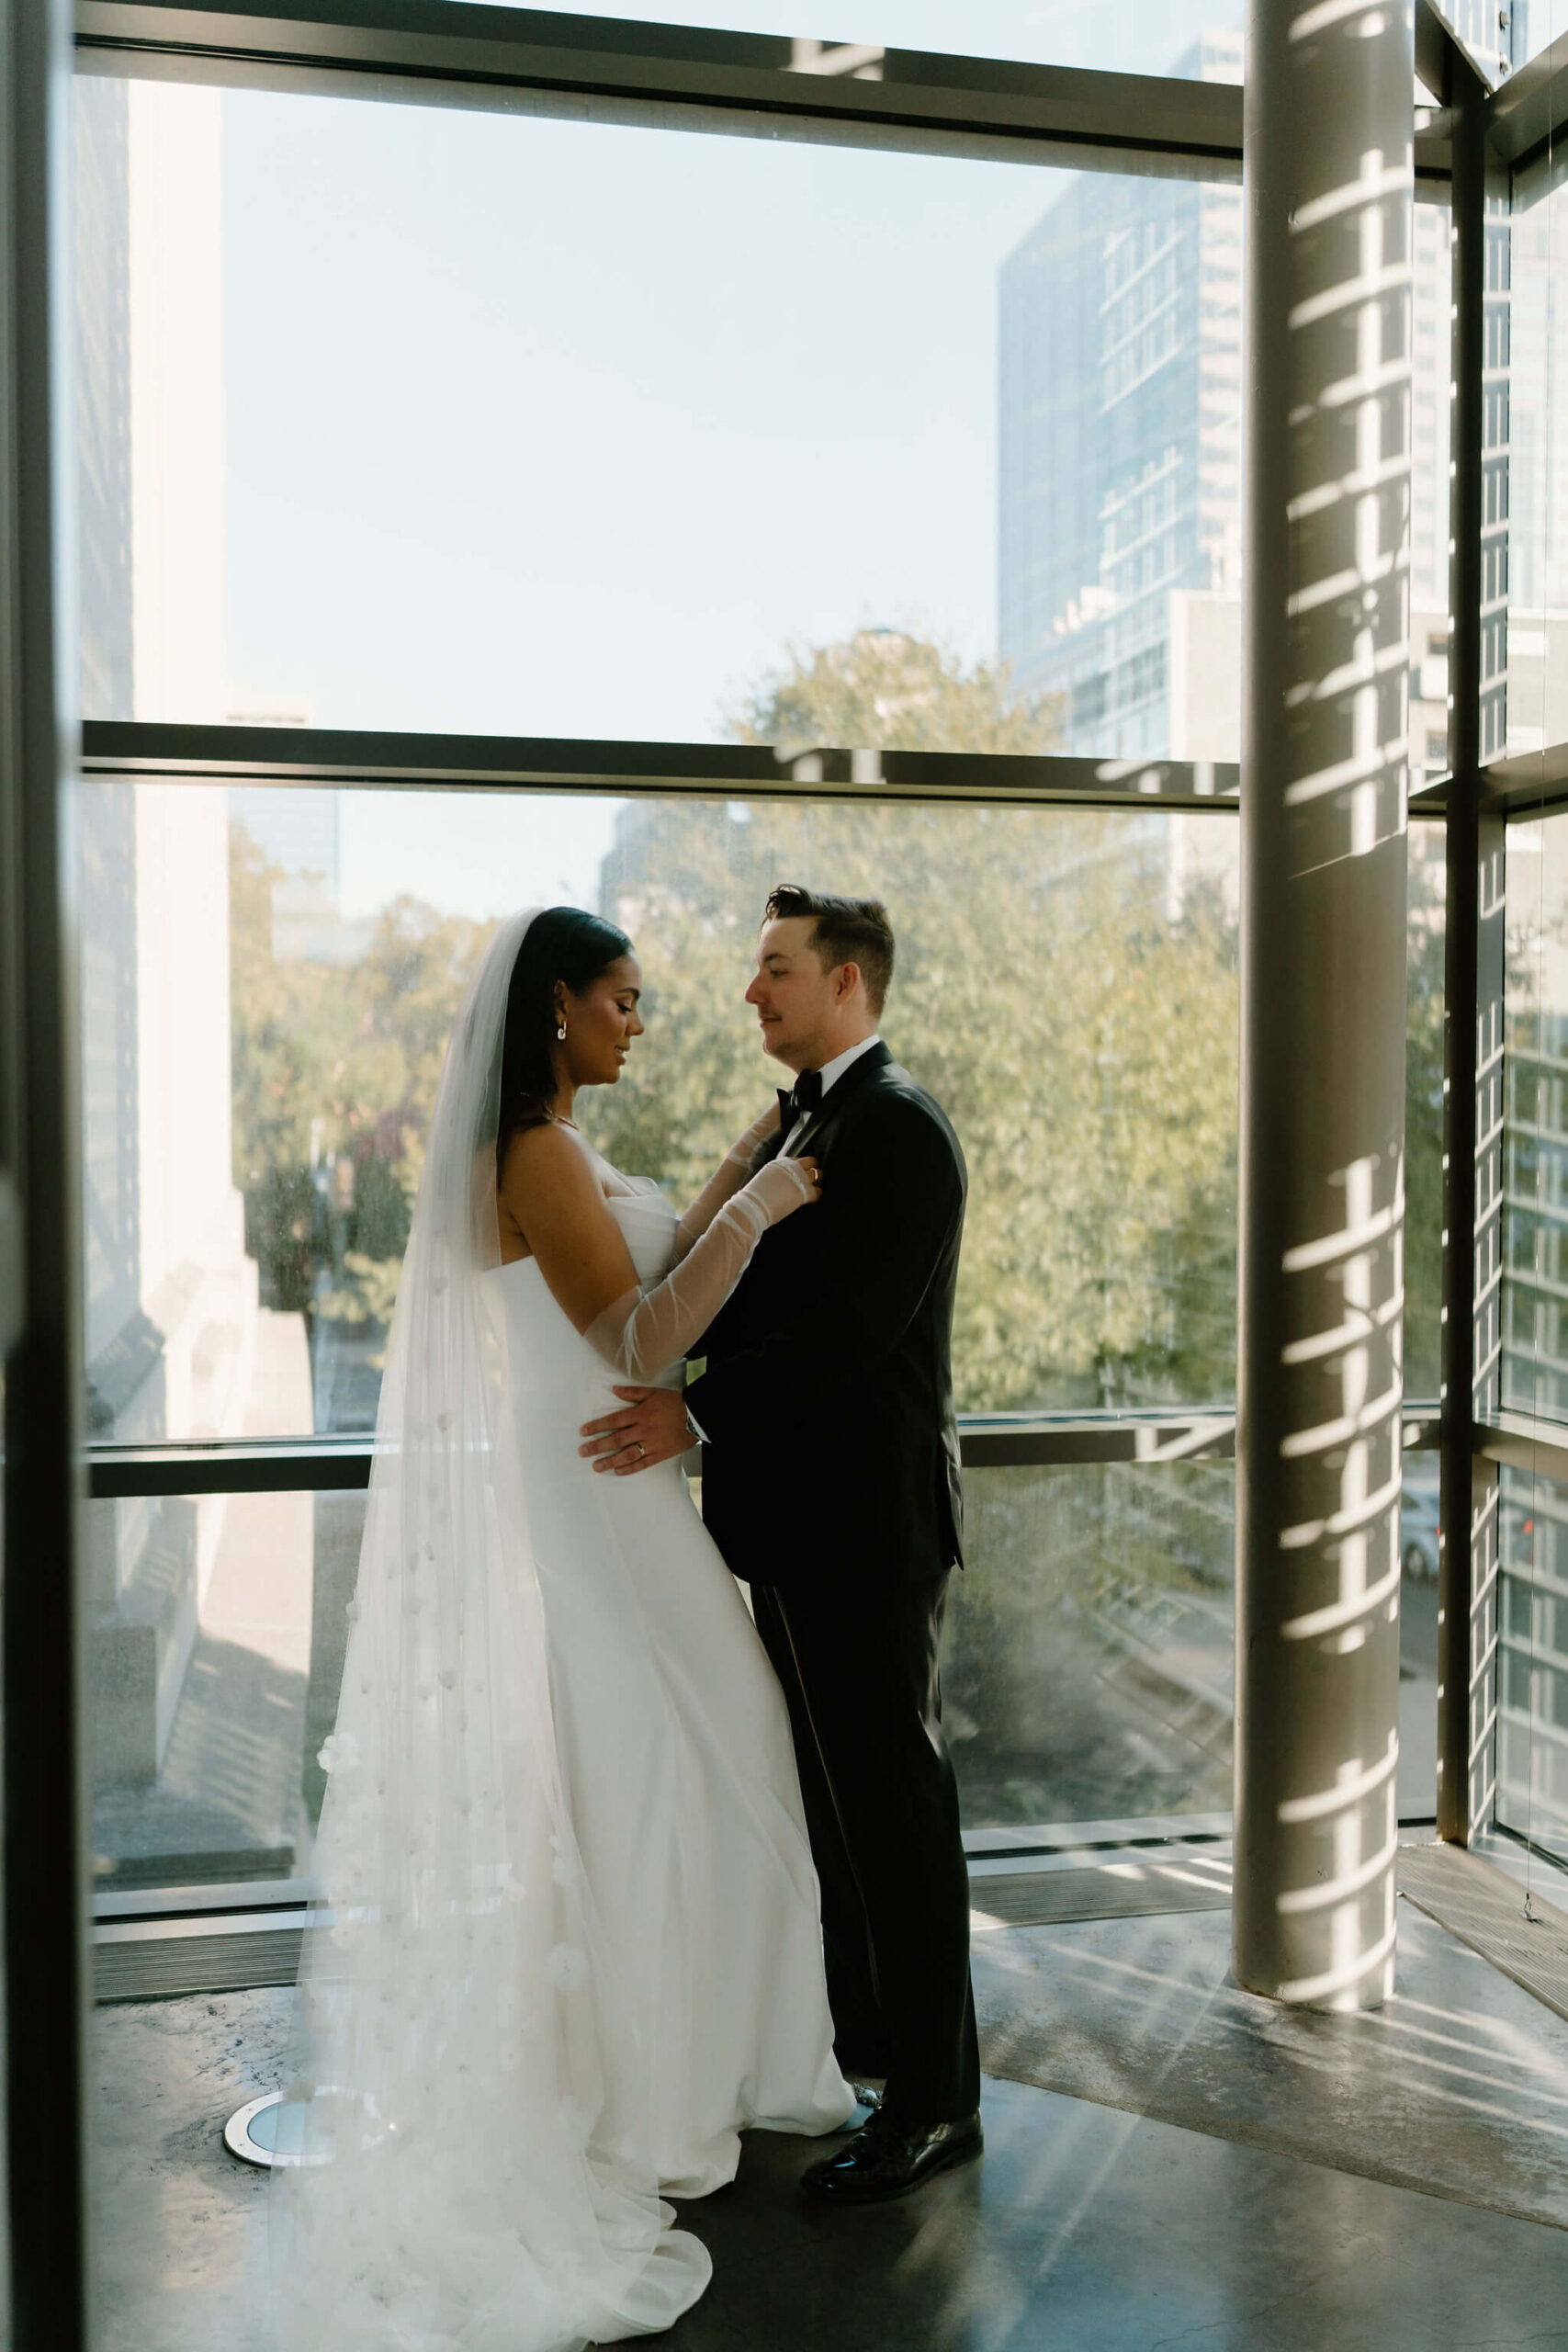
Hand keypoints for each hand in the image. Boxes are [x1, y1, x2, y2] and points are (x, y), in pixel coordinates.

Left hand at [579, 1384, 693, 1475]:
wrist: (697, 1415)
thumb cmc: (674, 1402)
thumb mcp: (653, 1392)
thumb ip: (632, 1392)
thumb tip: (613, 1389)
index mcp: (640, 1414)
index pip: (613, 1421)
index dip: (597, 1426)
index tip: (583, 1432)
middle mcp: (643, 1430)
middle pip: (616, 1439)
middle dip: (597, 1446)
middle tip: (582, 1452)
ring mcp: (652, 1444)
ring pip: (627, 1454)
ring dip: (610, 1461)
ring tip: (596, 1466)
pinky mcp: (660, 1454)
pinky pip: (643, 1463)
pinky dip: (630, 1468)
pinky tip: (618, 1471)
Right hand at [741, 1154, 821, 1225]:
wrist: (751, 1207)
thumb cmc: (753, 1200)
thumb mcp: (763, 1181)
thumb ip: (774, 1179)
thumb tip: (779, 1187)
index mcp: (779, 1163)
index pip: (796, 1159)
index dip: (799, 1167)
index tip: (799, 1176)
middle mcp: (790, 1167)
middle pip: (810, 1161)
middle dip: (812, 1169)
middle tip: (812, 1179)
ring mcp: (799, 1178)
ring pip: (817, 1174)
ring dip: (817, 1181)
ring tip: (814, 1189)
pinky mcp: (804, 1192)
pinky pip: (818, 1192)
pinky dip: (817, 1196)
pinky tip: (812, 1200)